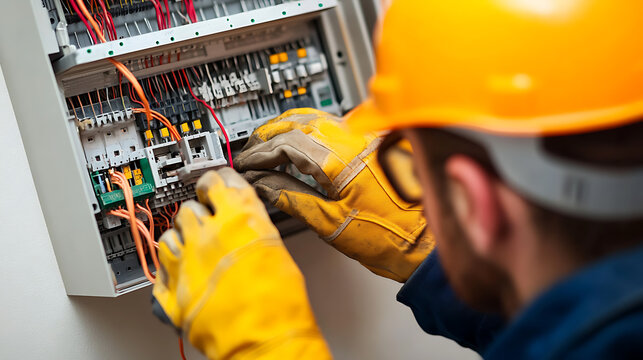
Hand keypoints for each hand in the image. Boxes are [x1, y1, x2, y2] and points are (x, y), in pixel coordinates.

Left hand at [152, 168, 330, 358]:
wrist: (265, 341)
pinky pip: (161, 267)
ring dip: (180, 237)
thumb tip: (245, 225)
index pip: (219, 180)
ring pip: (169, 234)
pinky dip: (169, 266)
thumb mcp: (277, 251)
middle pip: (190, 207)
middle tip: (206, 221)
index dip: (216, 180)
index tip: (215, 182)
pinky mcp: (173, 290)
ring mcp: (186, 261)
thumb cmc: (281, 304)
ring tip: (191, 247)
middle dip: (198, 212)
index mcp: (239, 218)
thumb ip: (253, 231)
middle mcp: (208, 234)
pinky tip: (181, 270)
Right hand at [235, 108, 434, 281]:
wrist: (427, 241)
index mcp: (339, 159)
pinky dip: (309, 131)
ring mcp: (366, 138)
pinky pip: (333, 126)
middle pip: (298, 122)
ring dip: (287, 129)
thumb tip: (263, 185)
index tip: (245, 163)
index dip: (259, 153)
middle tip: (250, 153)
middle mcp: (354, 139)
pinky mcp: (374, 143)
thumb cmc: (390, 237)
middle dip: (269, 135)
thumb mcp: (330, 223)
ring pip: (316, 119)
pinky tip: (301, 144)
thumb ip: (291, 198)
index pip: (285, 142)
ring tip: (269, 147)